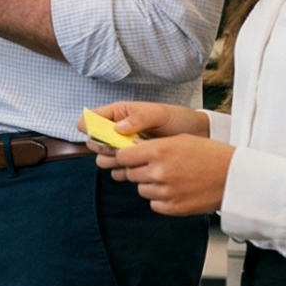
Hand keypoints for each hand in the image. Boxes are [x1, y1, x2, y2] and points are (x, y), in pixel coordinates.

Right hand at [87, 101, 210, 170]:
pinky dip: (122, 172)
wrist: (197, 137)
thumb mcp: (160, 114)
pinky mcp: (133, 162)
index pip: (91, 118)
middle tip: (119, 150)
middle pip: (93, 142)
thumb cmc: (178, 119)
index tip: (98, 136)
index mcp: (119, 113)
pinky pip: (117, 170)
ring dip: (112, 162)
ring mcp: (123, 148)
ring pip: (103, 158)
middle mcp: (116, 130)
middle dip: (102, 148)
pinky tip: (136, 169)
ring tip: (131, 160)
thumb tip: (117, 128)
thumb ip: (139, 119)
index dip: (88, 127)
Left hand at [105, 133, 233, 215]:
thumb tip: (130, 149)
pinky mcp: (172, 208)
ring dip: (150, 184)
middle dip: (138, 170)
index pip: (122, 156)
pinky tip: (176, 190)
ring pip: (141, 189)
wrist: (235, 177)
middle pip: (130, 174)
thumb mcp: (180, 140)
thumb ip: (153, 145)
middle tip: (154, 167)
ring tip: (171, 178)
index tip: (129, 157)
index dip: (124, 156)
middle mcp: (158, 171)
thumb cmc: (210, 155)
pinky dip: (161, 198)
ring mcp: (165, 191)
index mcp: (158, 150)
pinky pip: (154, 203)